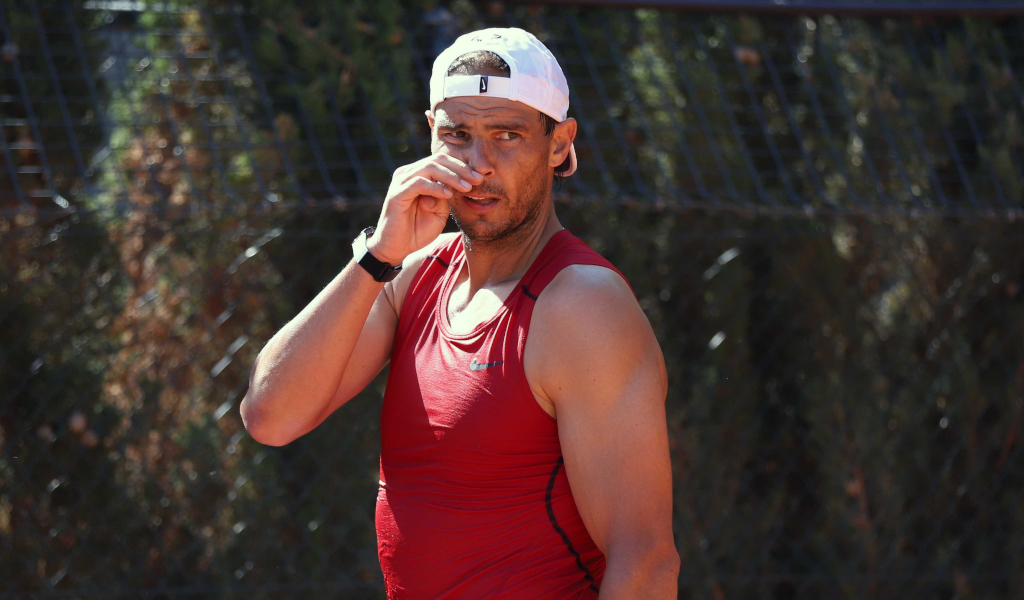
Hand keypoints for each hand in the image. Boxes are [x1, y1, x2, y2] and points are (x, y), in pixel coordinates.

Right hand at [368, 153, 483, 264]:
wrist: (396, 248)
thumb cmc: (417, 231)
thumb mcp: (439, 212)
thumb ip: (446, 196)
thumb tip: (456, 184)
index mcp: (419, 174)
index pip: (442, 161)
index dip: (462, 167)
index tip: (479, 177)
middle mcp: (408, 173)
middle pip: (437, 160)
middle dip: (460, 169)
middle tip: (477, 179)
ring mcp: (401, 182)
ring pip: (429, 168)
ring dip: (451, 176)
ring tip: (466, 187)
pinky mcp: (397, 193)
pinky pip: (419, 183)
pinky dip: (436, 187)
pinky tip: (448, 195)